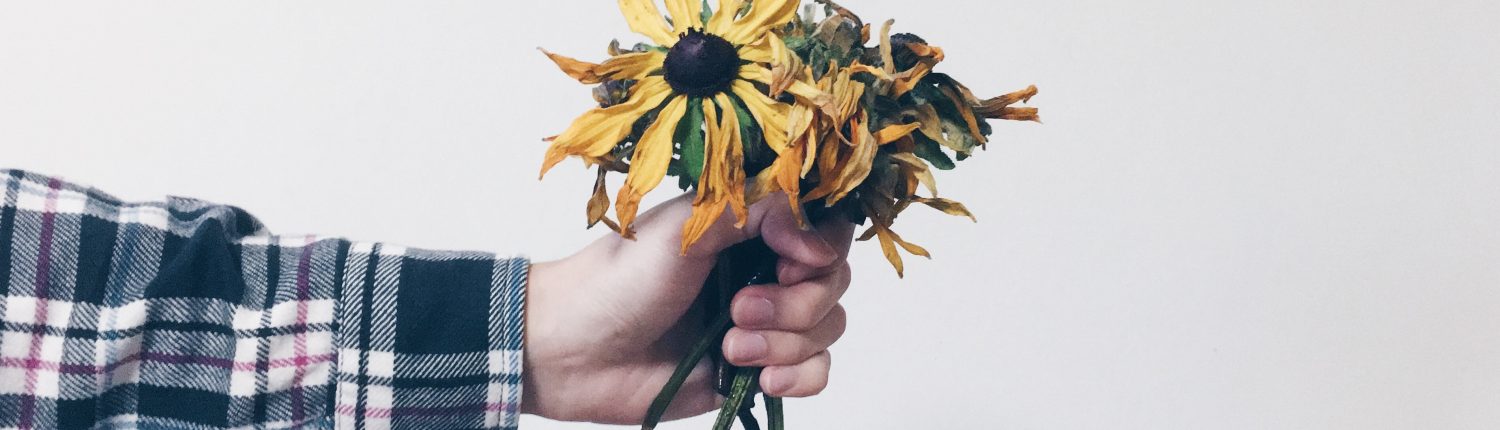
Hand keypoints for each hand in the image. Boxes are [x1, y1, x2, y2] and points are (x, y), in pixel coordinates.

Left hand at [524, 192, 853, 423]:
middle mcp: (764, 269)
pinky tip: (761, 378)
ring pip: (826, 330)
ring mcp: (763, 321)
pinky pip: (815, 372)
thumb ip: (758, 211)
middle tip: (736, 311)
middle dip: (796, 305)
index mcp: (750, 225)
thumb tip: (816, 240)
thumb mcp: (687, 228)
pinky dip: (799, 377)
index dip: (820, 249)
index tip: (787, 264)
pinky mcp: (757, 368)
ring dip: (785, 343)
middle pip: (833, 283)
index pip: (824, 227)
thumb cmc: (618, 281)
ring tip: (729, 346)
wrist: (575, 353)